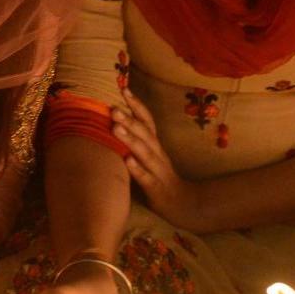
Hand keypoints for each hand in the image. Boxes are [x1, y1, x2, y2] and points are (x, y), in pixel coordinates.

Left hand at [111, 92, 212, 231]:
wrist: (182, 204)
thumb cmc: (159, 178)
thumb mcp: (149, 157)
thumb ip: (137, 141)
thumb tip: (115, 122)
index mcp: (155, 145)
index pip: (147, 120)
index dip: (137, 105)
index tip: (123, 89)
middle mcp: (158, 154)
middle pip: (144, 133)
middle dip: (129, 119)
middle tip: (113, 107)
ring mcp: (158, 170)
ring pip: (144, 152)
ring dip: (130, 139)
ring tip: (116, 128)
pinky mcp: (156, 188)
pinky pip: (147, 177)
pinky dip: (137, 169)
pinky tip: (127, 161)